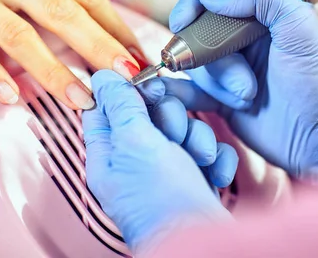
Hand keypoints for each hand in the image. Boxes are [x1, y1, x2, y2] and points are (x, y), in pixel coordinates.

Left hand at [83, 70, 235, 254]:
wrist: (208, 245)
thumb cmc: (163, 202)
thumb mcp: (135, 143)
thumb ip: (121, 105)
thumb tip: (102, 75)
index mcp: (109, 154)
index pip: (107, 107)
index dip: (128, 90)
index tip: (148, 86)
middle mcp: (136, 160)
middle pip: (150, 112)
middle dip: (171, 118)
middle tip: (173, 133)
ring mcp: (168, 170)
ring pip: (184, 128)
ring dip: (197, 139)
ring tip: (197, 160)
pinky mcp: (195, 178)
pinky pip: (207, 149)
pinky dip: (215, 159)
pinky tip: (213, 174)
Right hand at [165, 0, 317, 186]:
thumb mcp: (301, 26)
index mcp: (262, 13)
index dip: (193, 5)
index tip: (182, 22)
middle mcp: (243, 38)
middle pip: (199, 32)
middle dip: (214, 57)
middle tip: (243, 82)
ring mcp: (231, 69)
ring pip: (197, 65)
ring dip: (218, 84)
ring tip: (248, 98)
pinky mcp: (222, 99)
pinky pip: (191, 91)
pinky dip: (187, 95)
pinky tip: (198, 102)